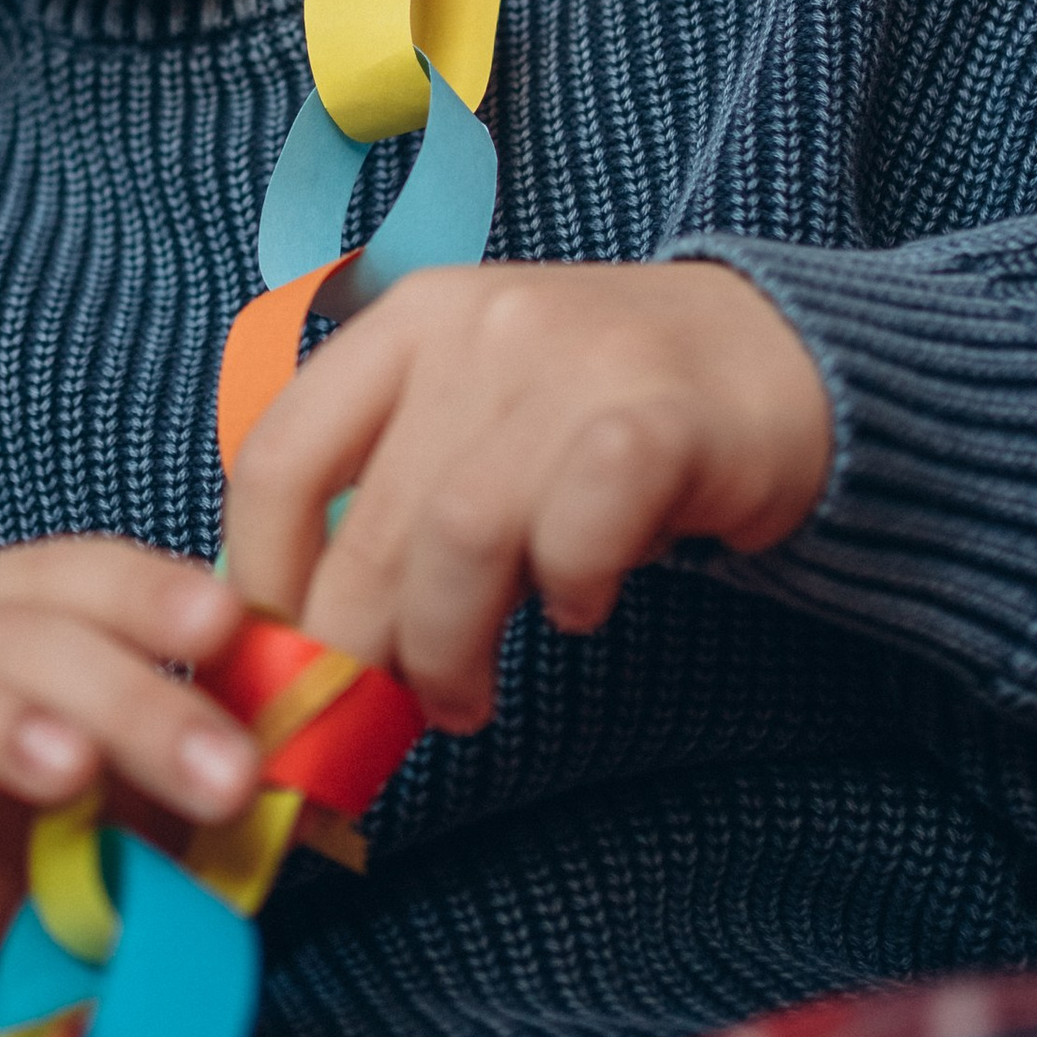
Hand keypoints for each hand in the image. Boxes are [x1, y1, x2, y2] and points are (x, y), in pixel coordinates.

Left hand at [224, 261, 832, 732]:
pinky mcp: (664, 416)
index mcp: (408, 320)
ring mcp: (572, 362)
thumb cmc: (597, 410)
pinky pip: (579, 530)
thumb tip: (290, 628)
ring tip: (462, 699)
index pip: (280, 453)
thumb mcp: (469, 412)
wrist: (777, 353)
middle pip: (370, 519)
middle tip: (367, 715)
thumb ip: (385, 490)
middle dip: (354, 647)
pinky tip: (579, 611)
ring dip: (445, 647)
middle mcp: (479, 324)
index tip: (276, 659)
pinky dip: (566, 591)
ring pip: (459, 536)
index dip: (259, 575)